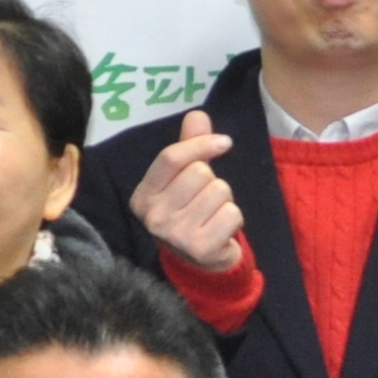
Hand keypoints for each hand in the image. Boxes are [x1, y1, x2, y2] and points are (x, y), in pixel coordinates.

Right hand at [128, 109, 244, 274]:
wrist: (200, 262)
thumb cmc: (190, 212)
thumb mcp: (184, 179)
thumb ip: (190, 146)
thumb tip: (198, 115)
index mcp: (143, 196)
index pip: (171, 157)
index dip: (200, 144)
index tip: (224, 143)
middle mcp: (153, 216)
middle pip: (200, 173)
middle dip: (213, 181)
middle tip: (206, 200)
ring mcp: (175, 234)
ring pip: (220, 191)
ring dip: (225, 200)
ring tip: (213, 214)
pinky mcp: (200, 248)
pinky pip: (232, 213)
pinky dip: (234, 218)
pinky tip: (221, 229)